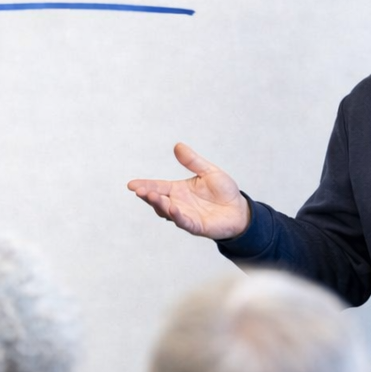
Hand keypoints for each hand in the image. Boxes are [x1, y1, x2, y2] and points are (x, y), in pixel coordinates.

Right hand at [127, 143, 249, 239]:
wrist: (239, 210)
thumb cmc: (223, 191)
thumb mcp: (208, 171)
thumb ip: (193, 161)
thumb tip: (178, 146)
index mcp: (178, 190)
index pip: (158, 186)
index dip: (144, 185)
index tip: (131, 184)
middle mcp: (178, 203)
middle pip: (158, 200)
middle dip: (148, 195)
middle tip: (139, 190)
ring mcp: (185, 215)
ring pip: (167, 211)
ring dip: (159, 204)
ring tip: (151, 196)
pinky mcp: (196, 226)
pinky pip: (184, 222)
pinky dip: (177, 216)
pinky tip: (172, 208)